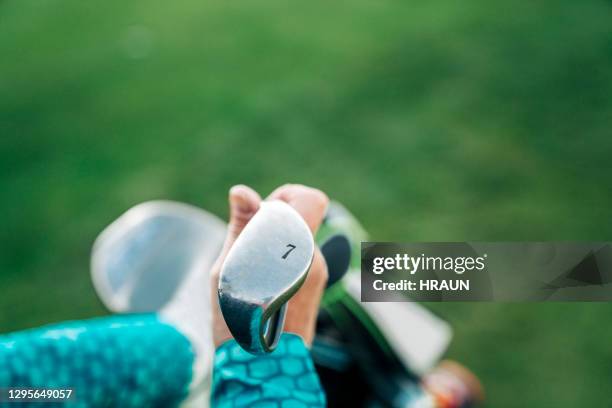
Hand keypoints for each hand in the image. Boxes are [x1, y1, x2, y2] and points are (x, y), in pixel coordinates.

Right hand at [210, 184, 328, 347]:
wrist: (264, 366)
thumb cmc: (239, 318)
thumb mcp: (229, 267)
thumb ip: (241, 225)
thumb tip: (242, 190)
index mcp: (295, 247)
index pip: (310, 199)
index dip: (286, 196)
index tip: (263, 213)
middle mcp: (313, 256)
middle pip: (298, 218)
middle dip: (272, 222)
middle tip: (248, 245)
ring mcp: (318, 272)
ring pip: (296, 237)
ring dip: (274, 243)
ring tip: (251, 269)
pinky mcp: (316, 283)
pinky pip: (299, 256)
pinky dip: (281, 258)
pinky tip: (262, 281)